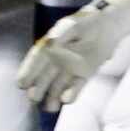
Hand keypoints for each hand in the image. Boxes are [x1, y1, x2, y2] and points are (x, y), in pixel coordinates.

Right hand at [15, 0, 129, 104]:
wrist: (108, 25)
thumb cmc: (87, 23)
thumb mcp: (72, 26)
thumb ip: (61, 34)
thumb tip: (50, 42)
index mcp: (50, 47)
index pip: (35, 61)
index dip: (28, 72)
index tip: (21, 84)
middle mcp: (57, 60)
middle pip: (44, 77)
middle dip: (38, 89)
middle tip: (33, 98)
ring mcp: (70, 68)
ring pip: (58, 85)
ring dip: (52, 96)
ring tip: (50, 107)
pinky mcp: (84, 74)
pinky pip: (76, 86)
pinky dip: (72, 93)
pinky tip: (67, 100)